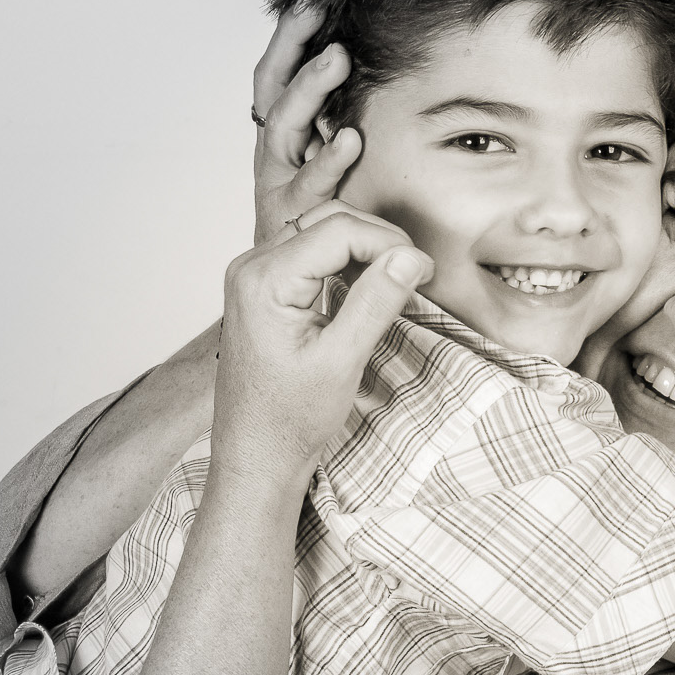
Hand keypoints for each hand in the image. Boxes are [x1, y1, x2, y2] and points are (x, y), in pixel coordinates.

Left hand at [209, 208, 433, 490]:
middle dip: (378, 239)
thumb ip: (375, 303)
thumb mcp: (341, 361)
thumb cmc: (289, 419)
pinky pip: (305, 253)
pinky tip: (366, 285)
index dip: (389, 243)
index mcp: (264, 281)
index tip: (424, 272)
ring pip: (317, 231)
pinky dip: (341, 259)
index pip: (338, 230)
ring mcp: (251, 276)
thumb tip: (411, 257)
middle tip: (416, 273)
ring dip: (361, 246)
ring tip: (396, 279)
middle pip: (326, 221)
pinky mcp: (260, 288)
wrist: (255, 454)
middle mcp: (250, 268)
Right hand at [252, 6, 363, 243]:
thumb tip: (364, 85)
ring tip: (337, 58)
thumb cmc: (312, 231)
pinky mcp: (292, 219)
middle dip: (292, 47)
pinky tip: (349, 139)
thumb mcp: (321, 173)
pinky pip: (310, 186)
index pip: (275, 79)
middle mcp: (272, 157)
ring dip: (309, 89)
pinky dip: (328, 161)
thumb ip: (333, 135)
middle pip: (273, 90)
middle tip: (315, 11)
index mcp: (278, 141)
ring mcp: (278, 186)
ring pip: (285, 127)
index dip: (288, 39)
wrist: (285, 294)